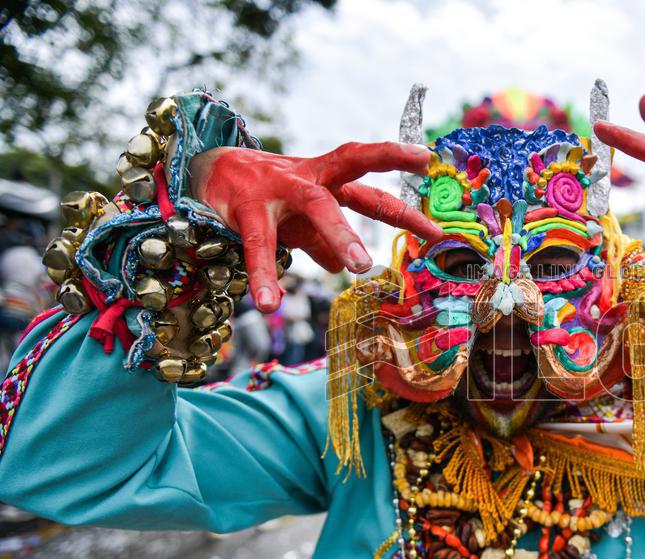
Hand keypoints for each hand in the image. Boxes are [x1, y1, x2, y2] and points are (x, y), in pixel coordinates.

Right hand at [189, 142, 439, 312]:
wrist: (205, 171)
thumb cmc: (265, 195)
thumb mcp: (299, 216)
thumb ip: (321, 240)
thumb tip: (339, 267)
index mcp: (326, 179)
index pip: (368, 173)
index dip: (398, 167)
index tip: (429, 160)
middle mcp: (309, 179)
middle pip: (355, 187)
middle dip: (391, 209)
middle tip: (427, 232)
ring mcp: (278, 190)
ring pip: (315, 207)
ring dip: (338, 235)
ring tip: (356, 267)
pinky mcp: (246, 208)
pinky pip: (258, 244)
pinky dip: (265, 274)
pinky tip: (269, 301)